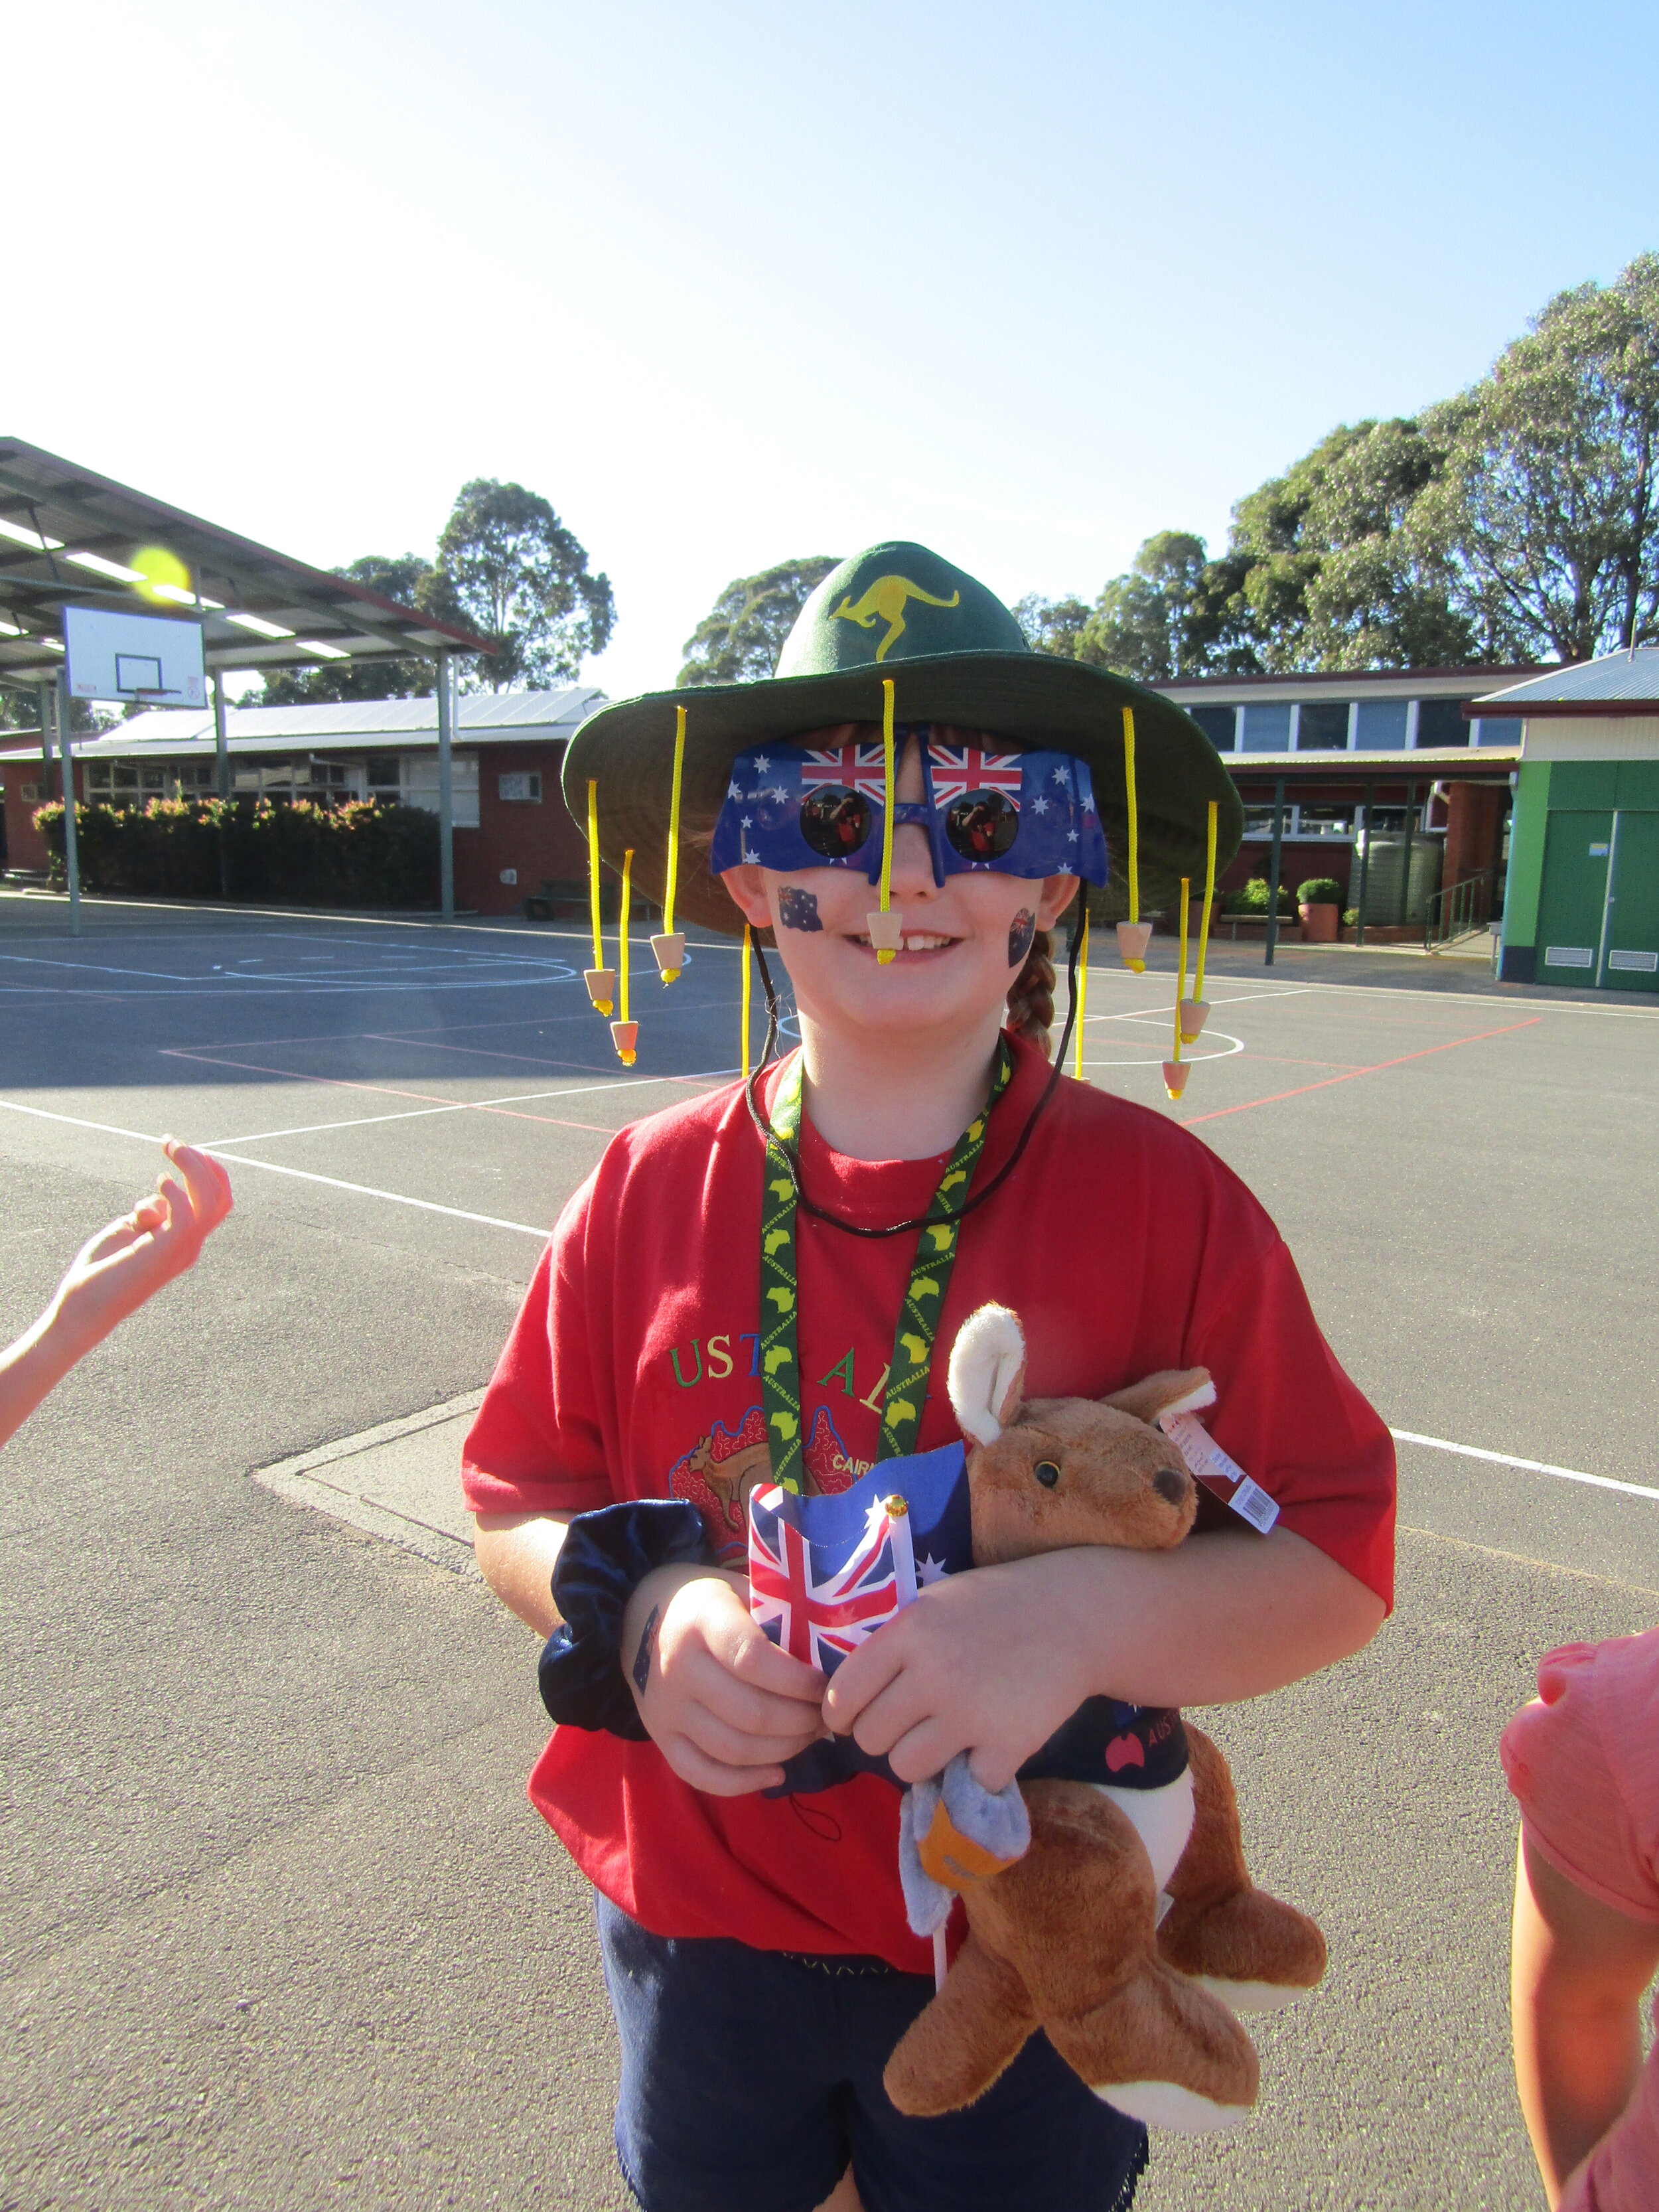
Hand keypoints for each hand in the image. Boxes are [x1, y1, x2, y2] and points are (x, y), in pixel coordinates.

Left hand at [49, 1139, 233, 1353]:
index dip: (208, 1171)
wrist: (82, 1310)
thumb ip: (149, 1212)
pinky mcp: (161, 1253)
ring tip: (169, 1148)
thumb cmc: (100, 1273)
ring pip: (209, 1200)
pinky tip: (158, 1182)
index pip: (217, 1202)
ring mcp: (180, 1250)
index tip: (179, 1150)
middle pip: (220, 1196)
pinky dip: (178, 1192)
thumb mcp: (128, 1230)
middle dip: (202, 1162)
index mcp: (185, 1241)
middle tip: (170, 1143)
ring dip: (193, 1166)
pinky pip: (186, 1215)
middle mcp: (190, 1246)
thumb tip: (159, 1195)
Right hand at [622, 1563, 827, 1796]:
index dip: (798, 1681)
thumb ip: (779, 1615)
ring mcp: (665, 1709)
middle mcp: (678, 1667)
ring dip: (784, 1751)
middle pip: (750, 1714)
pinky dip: (744, 1783)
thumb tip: (835, 1652)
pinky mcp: (659, 1737)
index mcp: (702, 1621)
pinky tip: (777, 1774)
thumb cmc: (707, 1601)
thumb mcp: (740, 1589)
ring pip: (733, 1750)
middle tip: (828, 1715)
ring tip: (811, 1736)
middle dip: (801, 1722)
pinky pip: (701, 1775)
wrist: (639, 1615)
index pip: (752, 1660)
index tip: (827, 1685)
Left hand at [822, 1554, 1094, 1792]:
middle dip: (885, 1735)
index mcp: (910, 1633)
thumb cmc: (996, 1605)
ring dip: (922, 1758)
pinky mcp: (1008, 1745)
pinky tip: (989, 1743)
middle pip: (870, 1738)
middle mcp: (933, 1674)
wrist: (1073, 1614)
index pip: (843, 1694)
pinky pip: (966, 1782)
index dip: (841, 1714)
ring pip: (906, 1767)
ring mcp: (971, 1713)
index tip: (851, 1719)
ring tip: (945, 1737)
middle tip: (909, 1724)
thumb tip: (849, 1695)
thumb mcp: (935, 1604)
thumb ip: (894, 1644)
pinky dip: (976, 1771)